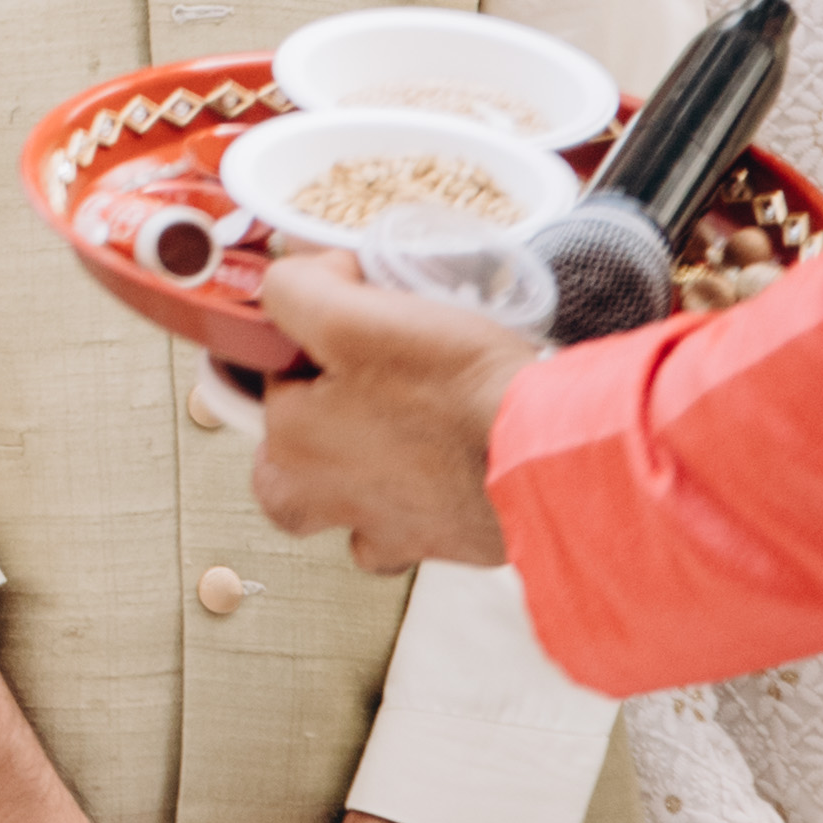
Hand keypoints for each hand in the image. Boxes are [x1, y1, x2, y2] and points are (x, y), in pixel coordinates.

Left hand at [249, 263, 532, 574]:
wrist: (552, 463)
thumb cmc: (455, 393)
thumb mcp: (353, 317)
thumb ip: (300, 290)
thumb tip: (305, 277)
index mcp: (292, 442)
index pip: (270, 378)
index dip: (305, 341)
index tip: (348, 323)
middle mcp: (325, 498)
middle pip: (288, 463)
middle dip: (308, 427)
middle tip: (357, 388)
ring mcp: (386, 529)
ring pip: (346, 506)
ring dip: (362, 474)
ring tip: (405, 429)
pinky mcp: (445, 545)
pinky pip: (414, 531)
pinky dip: (424, 504)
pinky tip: (448, 470)